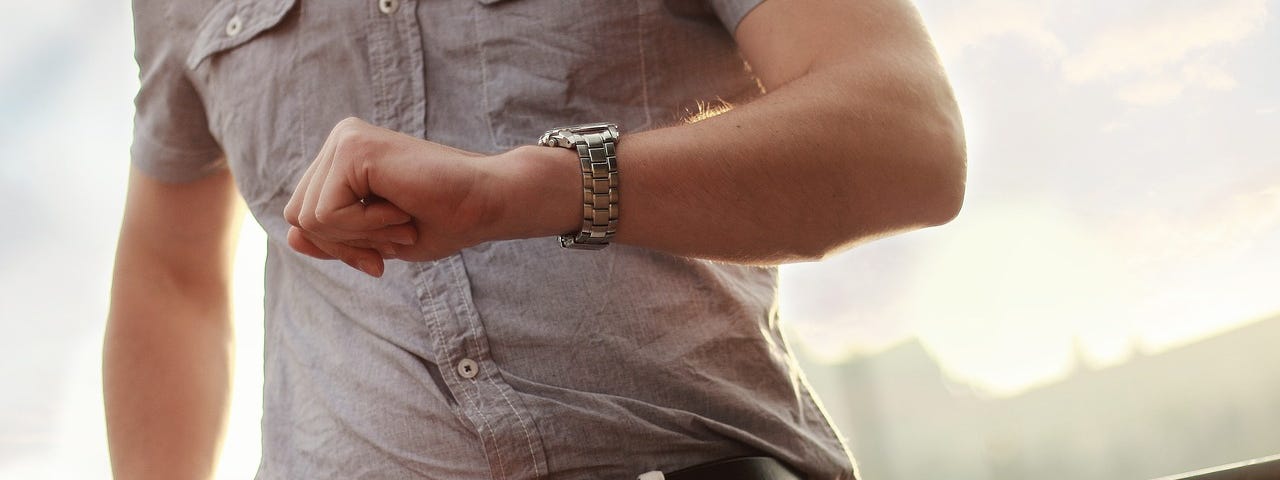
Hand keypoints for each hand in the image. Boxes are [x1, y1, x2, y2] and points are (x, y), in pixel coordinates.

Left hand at [283, 117, 504, 276]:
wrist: (486, 203)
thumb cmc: (444, 220)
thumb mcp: (376, 240)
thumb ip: (333, 238)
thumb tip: (291, 236)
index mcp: (342, 158)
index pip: (303, 216)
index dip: (338, 247)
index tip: (380, 256)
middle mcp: (339, 141)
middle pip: (298, 216)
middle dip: (345, 244)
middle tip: (397, 237)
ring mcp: (344, 139)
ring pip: (309, 217)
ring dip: (359, 236)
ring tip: (401, 222)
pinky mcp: (352, 146)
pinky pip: (326, 212)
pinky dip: (364, 227)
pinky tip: (401, 210)